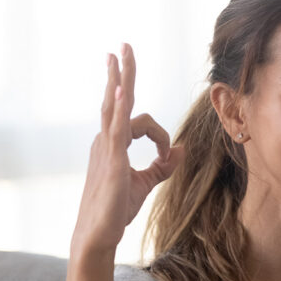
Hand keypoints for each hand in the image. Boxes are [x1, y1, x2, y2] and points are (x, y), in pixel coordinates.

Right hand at [70, 44, 184, 256]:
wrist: (98, 233)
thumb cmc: (115, 209)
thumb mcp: (146, 182)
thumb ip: (164, 164)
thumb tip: (182, 148)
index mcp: (112, 143)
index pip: (141, 123)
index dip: (161, 137)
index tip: (168, 156)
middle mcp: (105, 140)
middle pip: (114, 98)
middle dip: (121, 72)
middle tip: (123, 46)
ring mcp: (105, 148)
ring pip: (113, 106)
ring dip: (120, 79)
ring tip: (120, 54)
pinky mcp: (110, 160)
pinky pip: (116, 129)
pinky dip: (121, 109)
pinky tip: (124, 92)